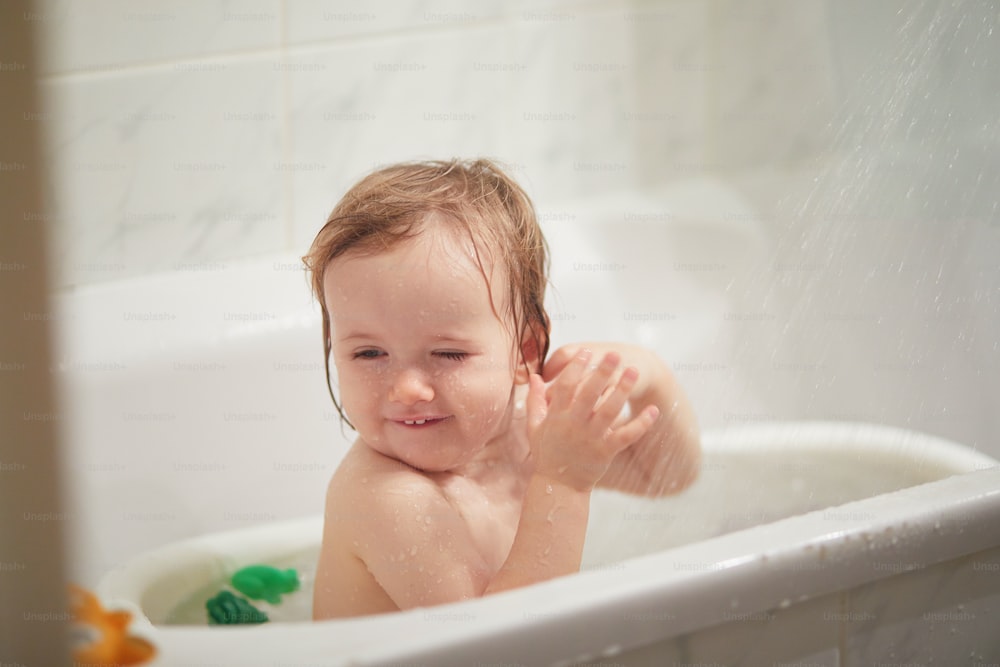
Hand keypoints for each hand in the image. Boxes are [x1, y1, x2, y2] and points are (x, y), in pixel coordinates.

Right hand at [525, 349, 659, 491]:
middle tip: (614, 354)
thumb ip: (535, 399)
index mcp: (557, 416)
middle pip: (589, 394)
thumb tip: (533, 376)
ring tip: (633, 372)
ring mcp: (591, 438)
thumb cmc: (546, 453)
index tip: (586, 352)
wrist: (558, 486)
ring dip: (622, 390)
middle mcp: (574, 425)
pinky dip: (641, 424)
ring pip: (610, 411)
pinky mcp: (606, 452)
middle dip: (602, 372)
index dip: (575, 368)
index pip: (566, 386)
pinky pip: (626, 436)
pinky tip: (653, 411)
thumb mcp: (534, 426)